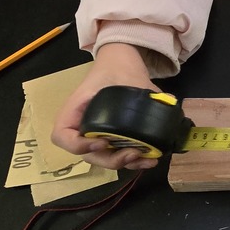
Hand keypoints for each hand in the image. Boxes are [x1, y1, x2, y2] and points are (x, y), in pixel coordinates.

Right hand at [51, 43, 159, 169]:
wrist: (122, 65)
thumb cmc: (115, 68)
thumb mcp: (122, 76)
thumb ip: (142, 89)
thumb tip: (166, 101)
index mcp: (75, 111)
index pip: (62, 136)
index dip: (78, 146)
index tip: (103, 142)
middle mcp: (82, 127)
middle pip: (88, 155)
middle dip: (111, 160)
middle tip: (133, 153)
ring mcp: (97, 135)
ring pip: (104, 158)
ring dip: (124, 163)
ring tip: (147, 160)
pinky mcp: (112, 139)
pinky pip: (116, 154)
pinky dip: (131, 161)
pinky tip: (150, 159)